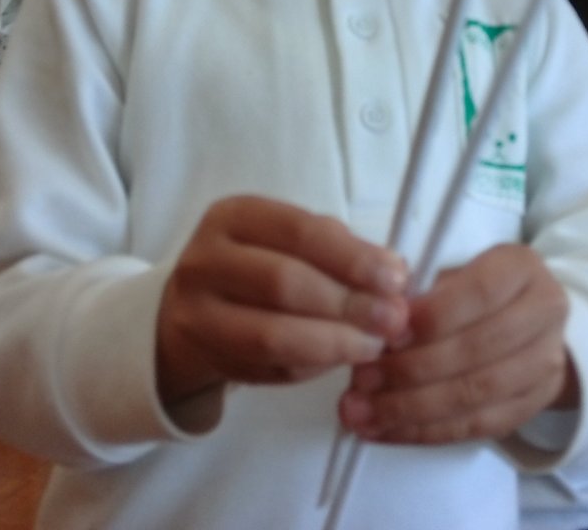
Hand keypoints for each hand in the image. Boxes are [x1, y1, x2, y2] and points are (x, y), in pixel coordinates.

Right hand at [155, 196, 408, 404]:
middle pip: (283, 283)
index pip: (299, 232)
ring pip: (272, 337)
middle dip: (347, 304)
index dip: (352, 257)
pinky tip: (340, 359)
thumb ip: (339, 250)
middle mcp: (206, 262)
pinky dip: (313, 368)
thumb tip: (395, 275)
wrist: (192, 308)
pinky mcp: (208, 359)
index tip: (396, 278)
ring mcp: (199, 315)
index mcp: (233, 217)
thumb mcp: (289, 240)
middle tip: (392, 320)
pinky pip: (269, 370)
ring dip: (334, 344)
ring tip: (374, 345)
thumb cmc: (258, 264)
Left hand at [338, 243, 572, 445]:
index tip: (386, 335)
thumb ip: (420, 291)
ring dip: (411, 408)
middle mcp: (545, 314)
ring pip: (475, 395)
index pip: (479, 293)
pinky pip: (474, 426)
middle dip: (412, 370)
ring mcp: (545, 364)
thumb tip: (377, 318)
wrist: (526, 323)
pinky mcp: (532, 406)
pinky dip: (425, 431)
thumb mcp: (450, 272)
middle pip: (476, 350)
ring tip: (363, 411)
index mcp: (521, 268)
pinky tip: (386, 430)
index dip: (431, 317)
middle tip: (362, 380)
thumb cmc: (472, 291)